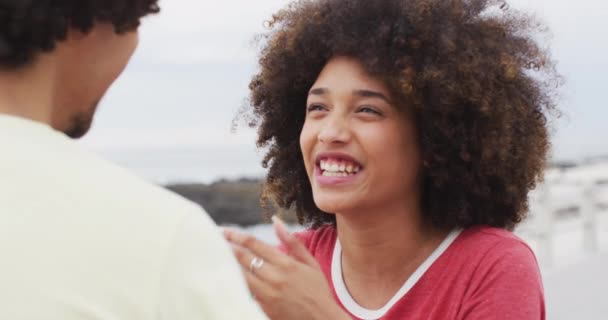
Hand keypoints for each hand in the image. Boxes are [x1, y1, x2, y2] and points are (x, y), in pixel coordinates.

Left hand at [223, 217, 349, 319]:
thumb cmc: (318, 291)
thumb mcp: (310, 264)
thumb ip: (292, 242)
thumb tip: (276, 221)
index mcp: (286, 263)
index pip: (254, 244)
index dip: (236, 236)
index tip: (224, 231)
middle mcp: (275, 277)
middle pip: (243, 257)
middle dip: (226, 247)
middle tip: (212, 240)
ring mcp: (268, 294)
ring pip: (240, 275)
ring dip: (226, 264)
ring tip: (214, 256)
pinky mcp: (264, 308)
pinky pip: (244, 292)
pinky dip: (235, 283)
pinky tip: (225, 278)